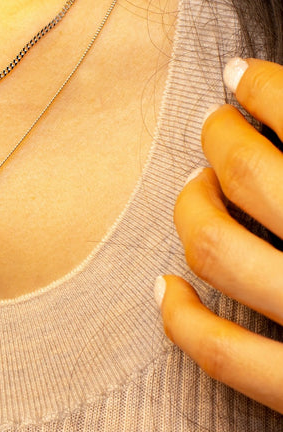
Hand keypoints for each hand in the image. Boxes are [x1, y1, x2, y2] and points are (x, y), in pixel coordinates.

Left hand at [157, 58, 282, 413]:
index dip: (266, 87)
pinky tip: (164, 287)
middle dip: (221, 137)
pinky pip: (224, 357)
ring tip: (194, 187)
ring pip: (219, 252)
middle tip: (217, 123)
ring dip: (191, 209)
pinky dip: (180, 320)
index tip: (242, 74)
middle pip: (252, 176)